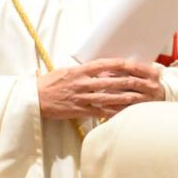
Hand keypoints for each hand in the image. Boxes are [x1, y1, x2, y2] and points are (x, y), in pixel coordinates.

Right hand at [37, 58, 164, 119]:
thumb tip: (102, 68)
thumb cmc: (49, 83)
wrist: (33, 98)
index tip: (135, 64)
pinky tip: (122, 114)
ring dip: (125, 98)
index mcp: (79, 70)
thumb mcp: (65, 71)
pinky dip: (111, 113)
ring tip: (140, 98)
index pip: (105, 64)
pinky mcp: (78, 110)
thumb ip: (83, 70)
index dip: (122, 64)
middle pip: (111, 80)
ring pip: (108, 97)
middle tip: (144, 82)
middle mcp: (82, 82)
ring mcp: (81, 96)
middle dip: (130, 81)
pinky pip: (98, 112)